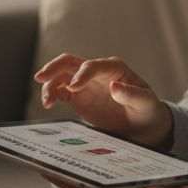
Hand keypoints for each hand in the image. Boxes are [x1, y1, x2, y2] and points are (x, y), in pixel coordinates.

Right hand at [33, 53, 171, 146]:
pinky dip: (51, 94)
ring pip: (61, 76)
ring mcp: (85, 84)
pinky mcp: (77, 96)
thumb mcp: (145, 102)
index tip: (74, 86)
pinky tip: (47, 103)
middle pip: (70, 62)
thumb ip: (131, 94)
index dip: (82, 74)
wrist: (142, 125)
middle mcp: (96, 72)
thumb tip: (114, 86)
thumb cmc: (146, 109)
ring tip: (47, 100)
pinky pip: (60, 90)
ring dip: (50, 84)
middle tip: (41, 77)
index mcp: (114, 68)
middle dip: (55, 67)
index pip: (93, 65)